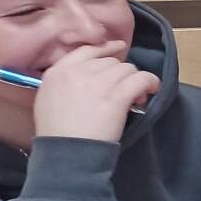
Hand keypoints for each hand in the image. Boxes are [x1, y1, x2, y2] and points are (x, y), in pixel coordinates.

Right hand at [31, 42, 158, 144]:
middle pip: (111, 62)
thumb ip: (65, 81)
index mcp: (57, 72)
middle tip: (123, 91)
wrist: (68, 151)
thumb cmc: (58, 131)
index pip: (86, 50)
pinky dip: (151, 83)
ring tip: (135, 97)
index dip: (107, 48)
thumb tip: (91, 73)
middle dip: (120, 74)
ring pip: (128, 69)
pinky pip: (142, 78)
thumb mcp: (48, 98)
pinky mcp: (117, 95)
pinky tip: (151, 91)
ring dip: (135, 81)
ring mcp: (98, 83)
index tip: (120, 48)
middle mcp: (78, 72)